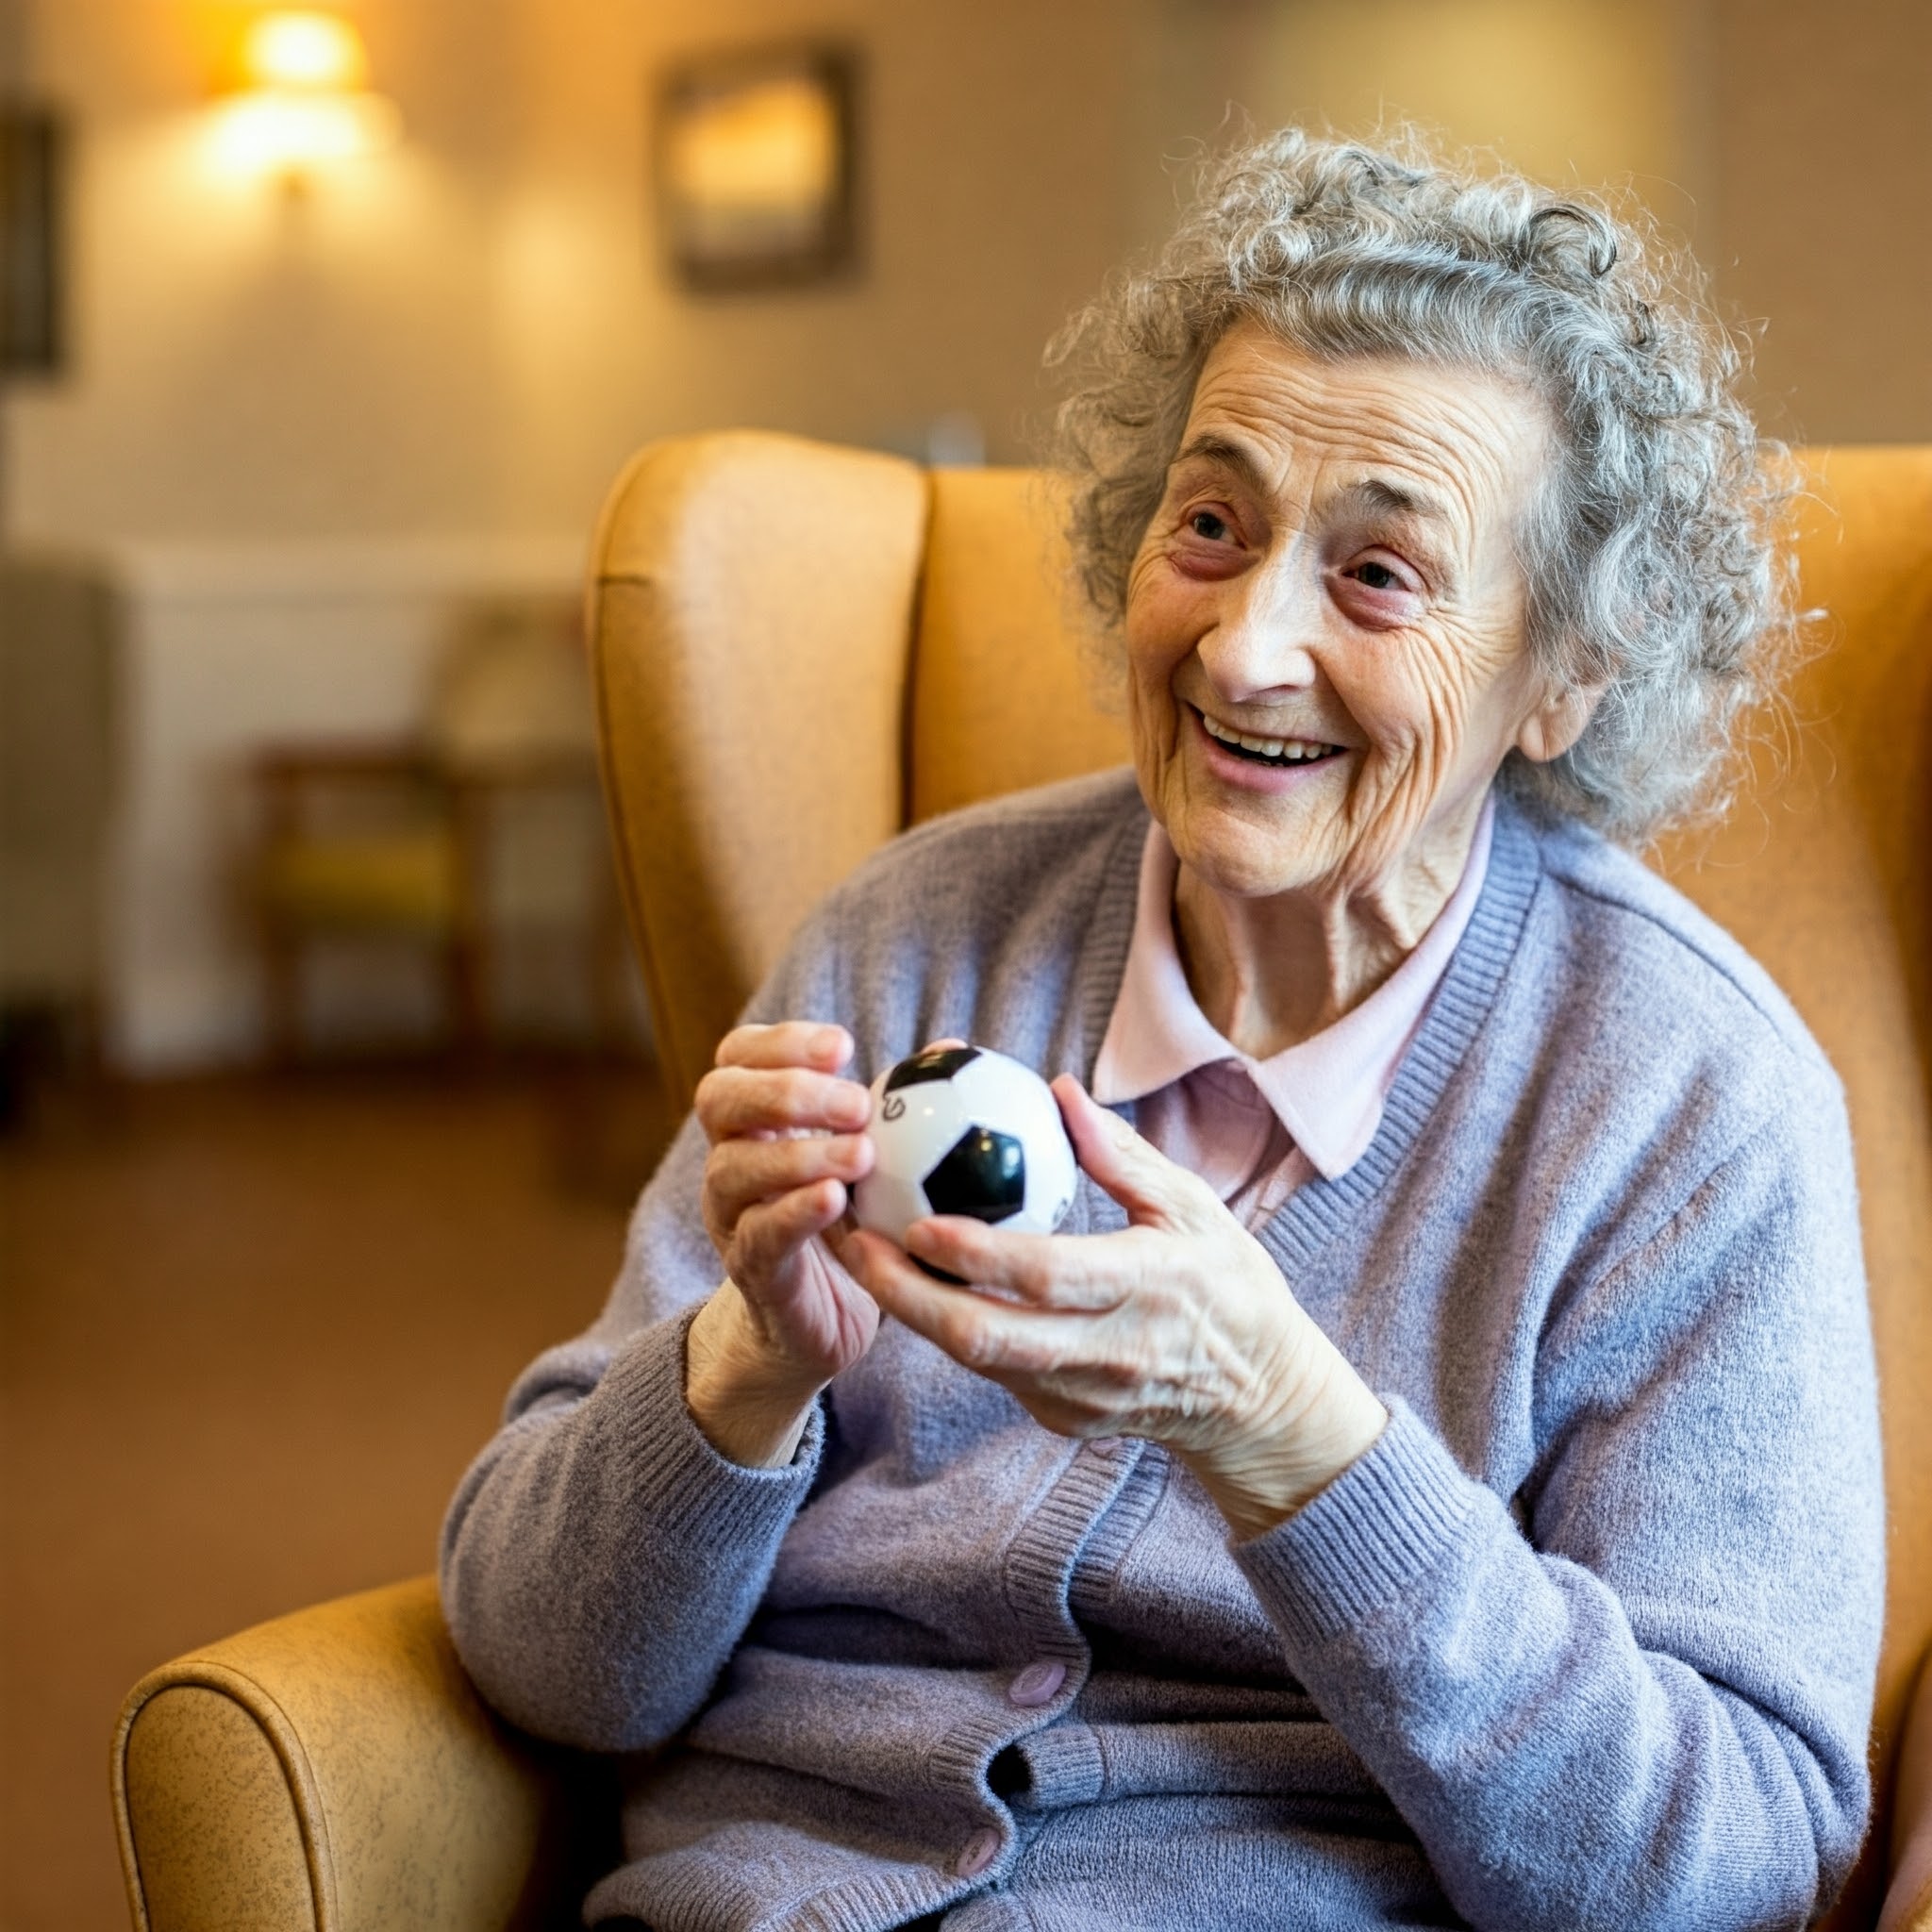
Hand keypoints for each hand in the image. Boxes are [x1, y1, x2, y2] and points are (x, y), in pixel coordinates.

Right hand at [688, 1021, 880, 1464]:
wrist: (821, 1325)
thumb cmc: (855, 1228)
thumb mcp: (879, 1164)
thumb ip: (902, 1106)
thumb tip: (956, 1047)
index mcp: (754, 1122)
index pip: (739, 1058)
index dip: (779, 1042)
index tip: (843, 1046)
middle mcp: (730, 1159)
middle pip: (719, 1099)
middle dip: (784, 1089)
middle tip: (855, 1101)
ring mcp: (730, 1215)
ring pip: (733, 1167)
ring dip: (798, 1153)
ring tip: (860, 1153)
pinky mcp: (749, 1268)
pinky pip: (760, 1233)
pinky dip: (795, 1211)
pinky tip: (837, 1200)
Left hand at [833, 1076, 1386, 1537]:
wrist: (1260, 1399)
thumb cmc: (1228, 1283)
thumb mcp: (1193, 1208)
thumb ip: (1122, 1154)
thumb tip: (1059, 1088)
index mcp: (1145, 1289)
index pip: (1045, 1276)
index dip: (976, 1253)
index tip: (915, 1218)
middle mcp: (1107, 1353)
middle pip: (985, 1335)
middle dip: (905, 1293)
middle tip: (851, 1241)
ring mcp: (1081, 1396)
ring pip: (976, 1358)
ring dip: (910, 1310)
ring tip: (857, 1256)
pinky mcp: (1063, 1418)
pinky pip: (993, 1371)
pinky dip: (945, 1329)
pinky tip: (906, 1285)